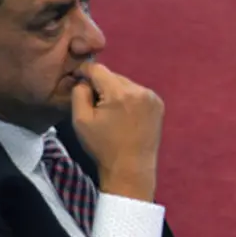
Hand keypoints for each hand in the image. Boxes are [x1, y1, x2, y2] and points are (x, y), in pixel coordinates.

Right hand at [71, 63, 163, 201]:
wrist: (131, 168)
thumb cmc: (103, 146)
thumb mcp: (81, 120)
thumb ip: (79, 93)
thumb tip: (84, 79)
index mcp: (120, 93)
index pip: (98, 69)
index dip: (84, 71)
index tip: (76, 77)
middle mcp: (139, 89)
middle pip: (113, 76)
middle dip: (101, 85)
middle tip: (93, 102)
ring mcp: (152, 96)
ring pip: (126, 84)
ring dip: (116, 92)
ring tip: (110, 112)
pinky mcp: (158, 104)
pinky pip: (138, 93)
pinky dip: (129, 99)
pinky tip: (124, 115)